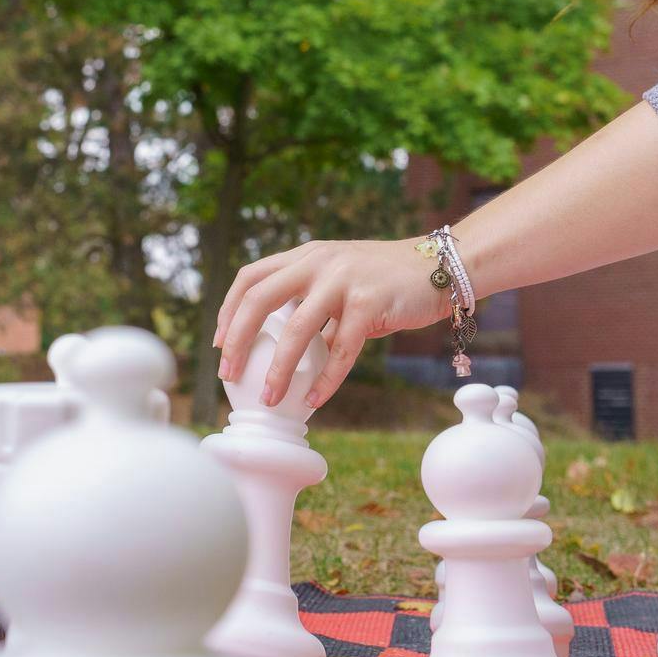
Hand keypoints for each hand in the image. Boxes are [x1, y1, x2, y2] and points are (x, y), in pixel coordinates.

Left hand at [213, 238, 453, 409]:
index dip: (228, 310)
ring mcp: (343, 280)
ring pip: (297, 329)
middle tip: (227, 373)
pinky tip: (315, 400)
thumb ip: (311, 303)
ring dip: (278, 369)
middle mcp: (318, 263)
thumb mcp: (340, 280)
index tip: (218, 342)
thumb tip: (282, 347)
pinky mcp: (369, 303)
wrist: (438, 267)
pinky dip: (326, 379)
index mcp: (306, 256)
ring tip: (269, 399)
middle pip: (259, 299)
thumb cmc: (385, 281)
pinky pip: (341, 349)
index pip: (251, 277)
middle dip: (236, 339)